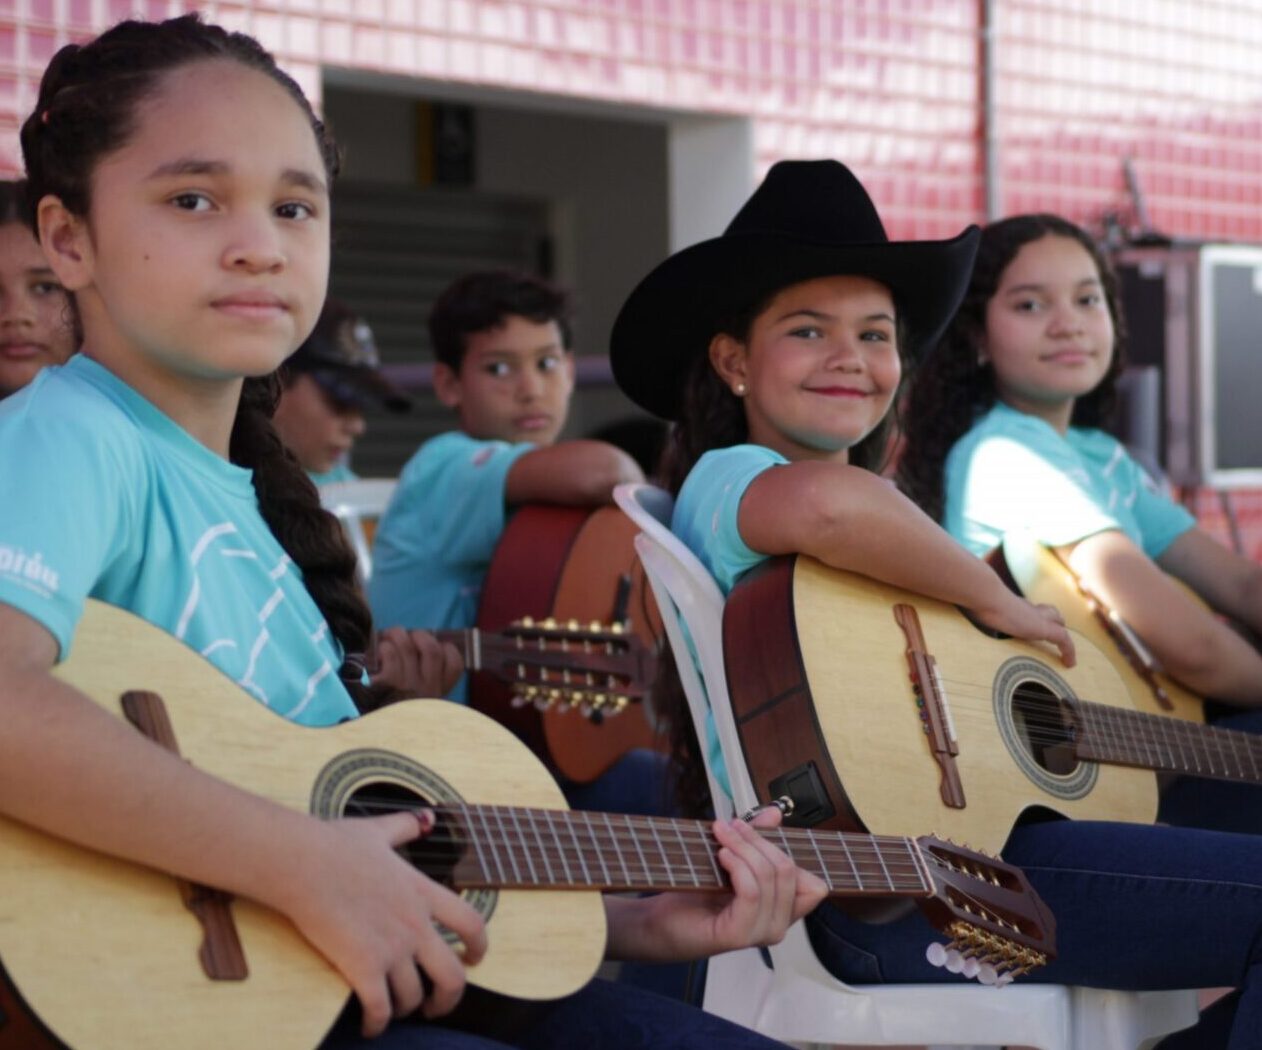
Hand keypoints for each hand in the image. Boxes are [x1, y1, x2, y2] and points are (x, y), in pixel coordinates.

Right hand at [281, 810, 486, 1036]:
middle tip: (437, 1006)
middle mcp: (415, 924)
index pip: (471, 924)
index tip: (475, 959)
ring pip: (413, 997)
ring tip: (394, 1009)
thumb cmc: (334, 845)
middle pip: (453, 975)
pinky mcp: (362, 967)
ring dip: (405, 1009)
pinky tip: (369, 1026)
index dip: (480, 947)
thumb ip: (407, 826)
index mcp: (422, 893)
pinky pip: (379, 1009)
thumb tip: (429, 818)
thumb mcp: (379, 830)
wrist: (302, 863)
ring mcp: (391, 948)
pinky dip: (376, 1024)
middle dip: (449, 998)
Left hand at [367, 628, 463, 704]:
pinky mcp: (386, 685)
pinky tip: (380, 651)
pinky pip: (390, 655)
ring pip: (408, 647)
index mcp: (437, 692)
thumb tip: (415, 642)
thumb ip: (422, 676)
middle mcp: (427, 690)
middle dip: (419, 635)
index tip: (435, 645)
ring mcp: (408, 688)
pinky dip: (385, 647)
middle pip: (432, 650)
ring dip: (397, 635)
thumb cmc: (392, 708)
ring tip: (388, 636)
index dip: (447, 648)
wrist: (372, 731)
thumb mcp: (416, 698)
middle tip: (407, 636)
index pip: (455, 665)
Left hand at [621, 807, 827, 960]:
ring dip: (743, 848)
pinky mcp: (740, 935)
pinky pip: (752, 892)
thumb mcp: (732, 860)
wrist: (660, 921)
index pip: (814, 886)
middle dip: (758, 840)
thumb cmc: (694, 895)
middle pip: (788, 871)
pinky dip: (737, 866)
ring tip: (722, 838)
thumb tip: (774, 814)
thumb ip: (757, 840)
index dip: (789, 852)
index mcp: (781, 911)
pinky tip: (722, 856)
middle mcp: (777, 926)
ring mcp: (760, 933)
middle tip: (731, 827)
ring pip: (769, 877)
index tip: (756, 829)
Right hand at [973, 593, 1075, 666]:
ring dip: (1061, 635)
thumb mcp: (973, 606)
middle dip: (1053, 621)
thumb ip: (972, 607)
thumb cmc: (975, 600)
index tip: (1030, 622)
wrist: (986, 595)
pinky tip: (1069, 664)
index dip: (1032, 614)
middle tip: (1054, 633)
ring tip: (1065, 652)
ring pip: (1058, 622)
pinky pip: (1064, 639)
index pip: (1028, 608)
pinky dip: (1068, 651)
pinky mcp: (1043, 627)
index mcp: (1012, 604)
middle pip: (1049, 611)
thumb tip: (958, 609)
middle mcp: (1026, 607)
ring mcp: (1036, 616)